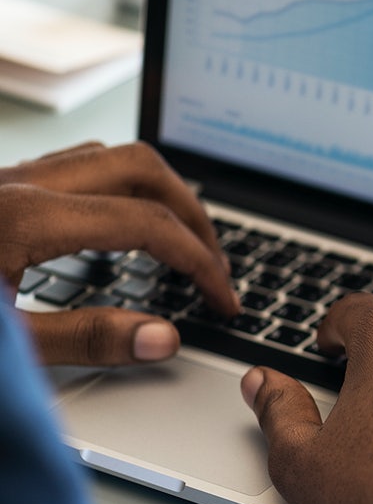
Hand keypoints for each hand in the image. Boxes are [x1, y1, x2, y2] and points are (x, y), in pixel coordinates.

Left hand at [0, 141, 238, 365]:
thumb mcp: (5, 346)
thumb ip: (83, 339)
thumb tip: (163, 337)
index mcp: (24, 216)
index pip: (147, 223)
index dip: (199, 263)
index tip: (221, 298)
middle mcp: (18, 183)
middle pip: (141, 168)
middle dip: (192, 215)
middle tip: (214, 264)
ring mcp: (4, 179)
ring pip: (108, 158)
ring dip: (157, 195)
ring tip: (179, 242)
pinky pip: (74, 169)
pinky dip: (117, 193)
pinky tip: (118, 232)